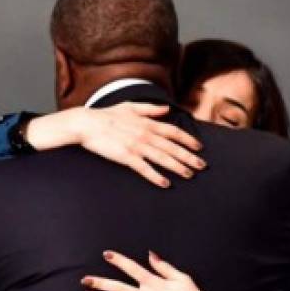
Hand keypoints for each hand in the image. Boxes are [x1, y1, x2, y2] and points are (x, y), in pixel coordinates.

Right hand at [25, 104, 203, 187]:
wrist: (87, 123)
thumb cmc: (106, 115)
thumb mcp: (130, 107)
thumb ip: (150, 109)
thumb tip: (166, 109)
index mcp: (147, 122)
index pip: (173, 131)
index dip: (187, 139)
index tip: (199, 147)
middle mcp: (145, 134)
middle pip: (172, 147)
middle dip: (189, 157)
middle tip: (202, 166)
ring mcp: (136, 146)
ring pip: (162, 158)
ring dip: (177, 167)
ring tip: (189, 175)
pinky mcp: (126, 156)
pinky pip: (144, 168)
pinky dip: (156, 176)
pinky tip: (165, 183)